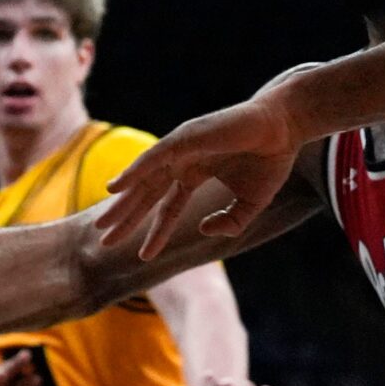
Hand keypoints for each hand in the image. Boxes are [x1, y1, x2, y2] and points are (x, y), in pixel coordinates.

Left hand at [96, 91, 302, 259]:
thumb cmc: (270, 159)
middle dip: (125, 217)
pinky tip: (115, 188)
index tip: (144, 255)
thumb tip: (202, 230)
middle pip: (147, 194)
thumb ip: (230, 222)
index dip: (156, 232)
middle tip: (102, 239)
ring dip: (121, 201)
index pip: (168, 207)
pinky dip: (133, 172)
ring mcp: (181, 148)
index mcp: (195, 173)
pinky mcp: (185, 137)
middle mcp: (182, 161)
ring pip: (144, 179)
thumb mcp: (251, 204)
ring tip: (101, 224)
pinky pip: (153, 158)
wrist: (283, 129)